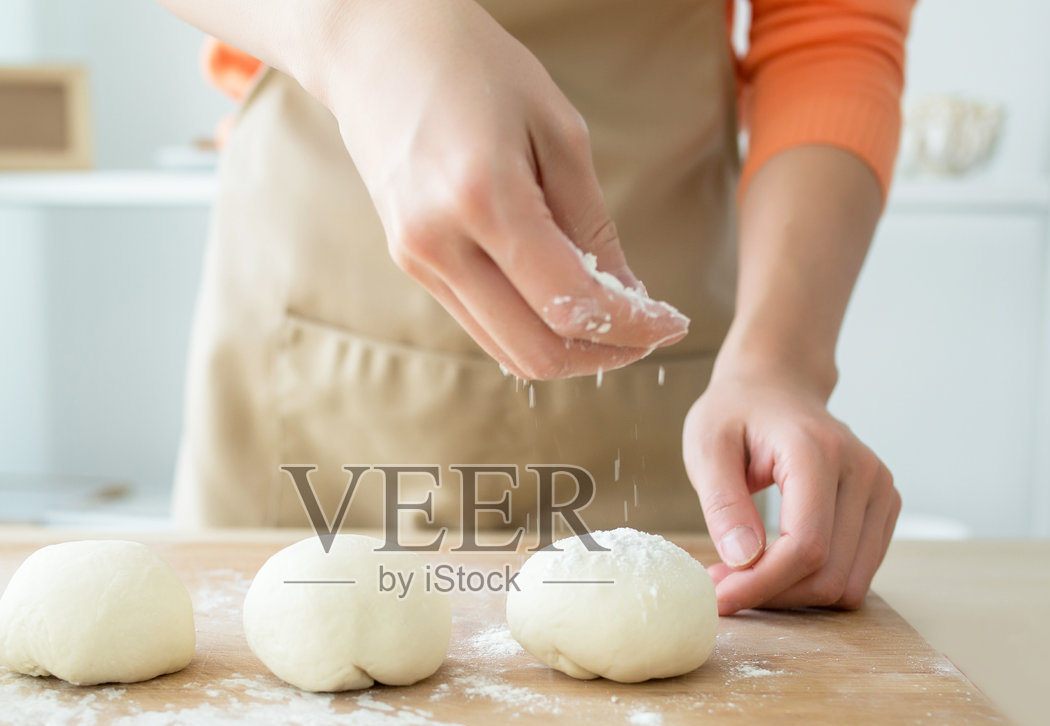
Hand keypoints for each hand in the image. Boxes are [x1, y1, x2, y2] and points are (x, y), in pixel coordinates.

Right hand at [314, 0, 687, 378]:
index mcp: (483, 198)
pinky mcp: (411, 264)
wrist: (378, 48)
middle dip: (602, 354)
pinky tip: (564, 301)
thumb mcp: (558, 129)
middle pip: (535, 349)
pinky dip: (531, 327)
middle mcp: (439, 242)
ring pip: (505, 349)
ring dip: (567, 350)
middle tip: (646, 334)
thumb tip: (627, 298)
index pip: (570, 303)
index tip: (672, 325)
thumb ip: (592, 224)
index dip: (632, 327)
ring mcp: (417, 260)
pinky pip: (481, 323)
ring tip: (612, 320)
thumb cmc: (476, 68)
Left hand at [683, 358, 900, 614]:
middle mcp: (863, 472)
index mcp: (817, 452)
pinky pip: (856, 574)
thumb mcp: (707, 447)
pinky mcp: (883, 508)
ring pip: (845, 583)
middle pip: (828, 572)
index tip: (718, 598)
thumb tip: (743, 559)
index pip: (806, 545)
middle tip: (723, 584)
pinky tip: (775, 565)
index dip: (761, 584)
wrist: (776, 386)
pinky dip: (814, 583)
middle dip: (771, 594)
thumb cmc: (736, 413)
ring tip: (745, 573)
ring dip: (793, 595)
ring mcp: (880, 491)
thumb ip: (723, 503)